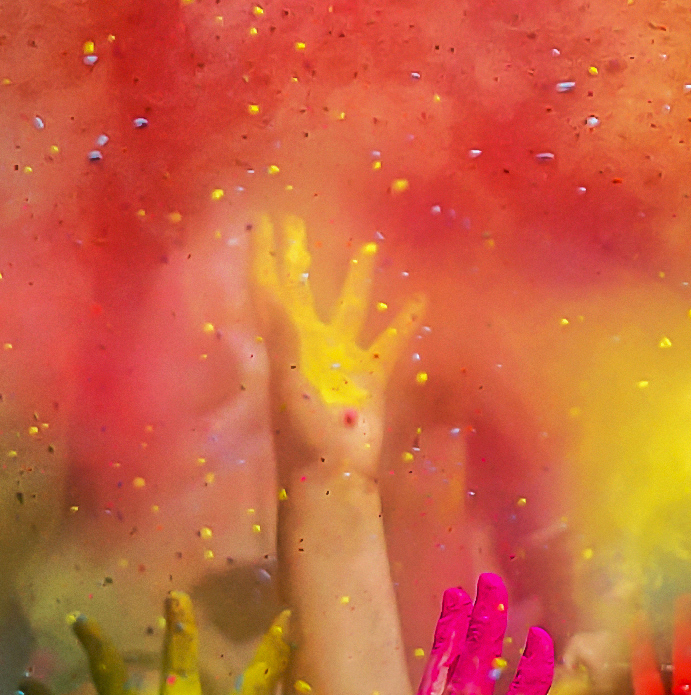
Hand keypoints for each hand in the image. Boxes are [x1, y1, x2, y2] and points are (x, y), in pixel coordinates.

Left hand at [251, 215, 420, 463]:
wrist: (333, 474)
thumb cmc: (305, 432)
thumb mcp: (291, 382)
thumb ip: (289, 337)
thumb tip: (282, 293)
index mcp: (285, 341)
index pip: (272, 288)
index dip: (267, 255)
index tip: (267, 221)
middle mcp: (310, 343)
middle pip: (302, 288)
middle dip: (298, 255)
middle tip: (297, 220)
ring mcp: (341, 359)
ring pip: (350, 308)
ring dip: (356, 279)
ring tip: (367, 246)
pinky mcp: (370, 377)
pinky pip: (390, 341)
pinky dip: (404, 322)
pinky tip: (420, 300)